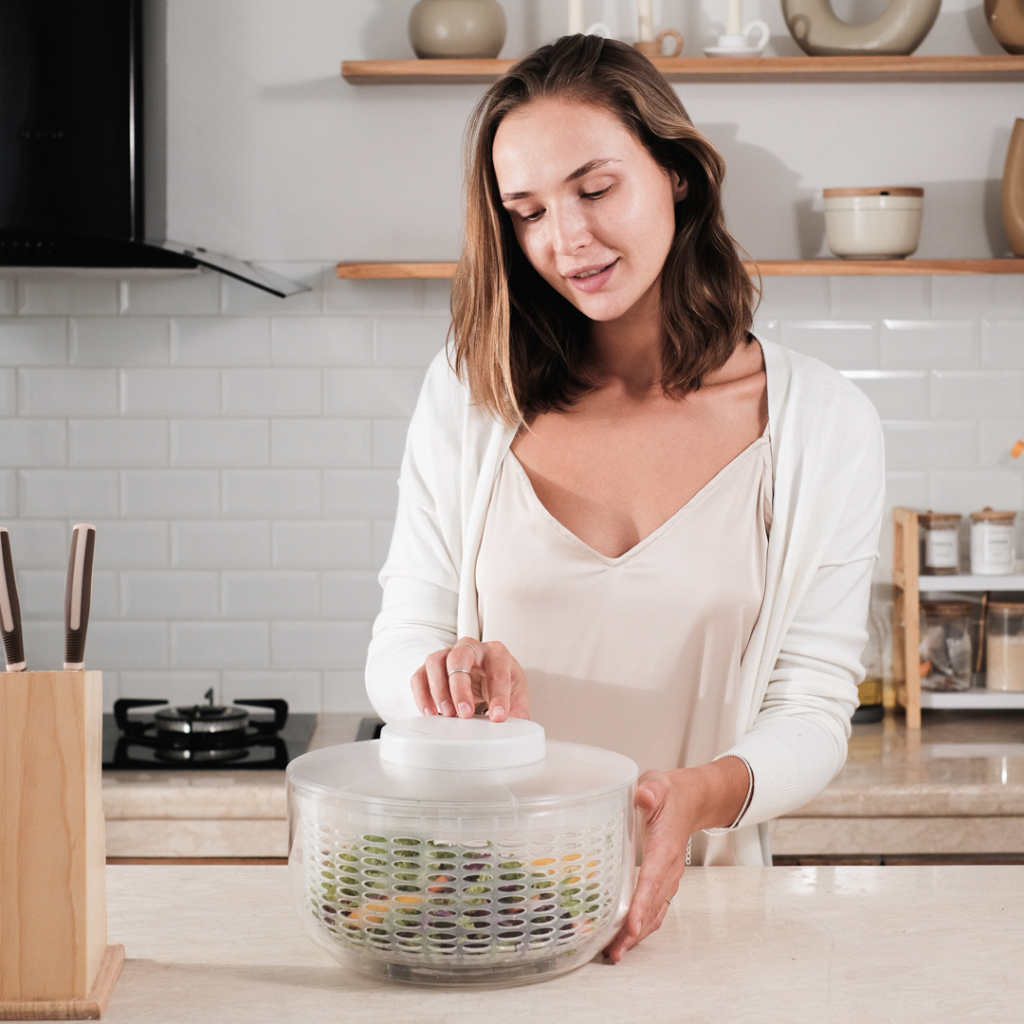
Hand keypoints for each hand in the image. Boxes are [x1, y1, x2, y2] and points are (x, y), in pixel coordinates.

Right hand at [411, 638, 529, 722]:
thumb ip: (517, 710)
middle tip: (465, 713)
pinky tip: (430, 713)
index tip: (498, 717)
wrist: (483, 671)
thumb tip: (518, 729)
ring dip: (439, 689)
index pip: (498, 670)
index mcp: (497, 653)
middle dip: (461, 686)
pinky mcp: (431, 668)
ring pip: (435, 661)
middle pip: (460, 656)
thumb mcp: (515, 693)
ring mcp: (448, 654)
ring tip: (446, 713)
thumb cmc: (499, 679)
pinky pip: (419, 676)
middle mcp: (471, 648)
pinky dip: (422, 695)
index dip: (498, 696)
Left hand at [603, 769, 691, 962]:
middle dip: (634, 931)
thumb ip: (651, 790)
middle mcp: (669, 868)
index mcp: (665, 846)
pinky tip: (622, 937)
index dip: (642, 904)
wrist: (690, 801)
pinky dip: (640, 927)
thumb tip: (643, 797)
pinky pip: (653, 909)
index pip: (653, 879)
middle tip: (613, 950)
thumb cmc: (669, 794)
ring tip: (614, 952)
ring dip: (636, 935)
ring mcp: (667, 878)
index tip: (632, 926)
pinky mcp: (662, 882)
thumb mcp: (658, 784)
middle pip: (653, 906)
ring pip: (654, 913)